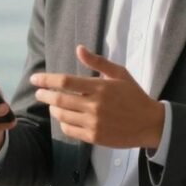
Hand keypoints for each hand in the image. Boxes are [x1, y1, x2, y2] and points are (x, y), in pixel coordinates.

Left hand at [31, 45, 164, 148]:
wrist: (150, 123)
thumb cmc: (133, 95)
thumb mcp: (119, 73)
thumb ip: (98, 62)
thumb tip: (79, 49)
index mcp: (99, 87)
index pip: (65, 81)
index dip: (46, 80)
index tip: (35, 79)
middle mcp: (94, 105)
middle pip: (59, 99)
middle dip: (44, 95)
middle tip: (39, 93)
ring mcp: (93, 122)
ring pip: (62, 115)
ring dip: (53, 108)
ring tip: (53, 104)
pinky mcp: (94, 137)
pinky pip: (70, 130)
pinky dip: (62, 123)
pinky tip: (64, 118)